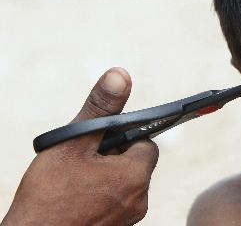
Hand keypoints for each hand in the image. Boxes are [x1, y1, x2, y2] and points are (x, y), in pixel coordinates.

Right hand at [1, 68, 158, 225]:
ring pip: (124, 182)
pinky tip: (76, 195)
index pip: (146, 141)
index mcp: (136, 175)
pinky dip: (101, 194)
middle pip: (135, 162)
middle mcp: (140, 199)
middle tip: (83, 158)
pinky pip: (115, 201)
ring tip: (76, 178)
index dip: (123, 135)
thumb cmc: (48, 197)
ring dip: (106, 175)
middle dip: (113, 154)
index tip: (101, 137)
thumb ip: (100, 108)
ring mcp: (129, 218)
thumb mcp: (73, 143)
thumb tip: (120, 75)